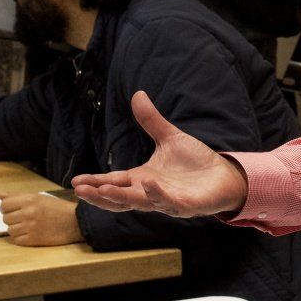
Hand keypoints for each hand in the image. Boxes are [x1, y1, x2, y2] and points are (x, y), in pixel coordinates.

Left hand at [0, 192, 83, 246]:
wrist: (75, 222)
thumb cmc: (57, 208)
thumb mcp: (38, 197)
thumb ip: (17, 196)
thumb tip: (0, 194)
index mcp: (29, 199)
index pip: (4, 205)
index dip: (6, 208)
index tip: (13, 210)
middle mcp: (28, 212)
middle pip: (5, 218)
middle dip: (12, 219)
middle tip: (23, 219)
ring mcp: (31, 227)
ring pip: (10, 230)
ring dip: (16, 229)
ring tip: (27, 227)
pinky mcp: (34, 239)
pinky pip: (17, 240)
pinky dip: (21, 238)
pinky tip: (29, 234)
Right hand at [72, 91, 247, 216]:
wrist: (225, 176)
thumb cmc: (196, 162)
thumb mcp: (169, 138)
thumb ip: (151, 121)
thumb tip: (138, 94)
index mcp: (143, 179)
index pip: (115, 182)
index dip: (96, 183)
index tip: (76, 182)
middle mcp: (151, 193)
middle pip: (120, 198)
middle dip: (100, 195)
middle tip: (80, 190)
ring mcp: (167, 201)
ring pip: (139, 203)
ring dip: (121, 197)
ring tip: (103, 189)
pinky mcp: (186, 206)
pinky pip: (169, 202)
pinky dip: (157, 194)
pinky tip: (146, 183)